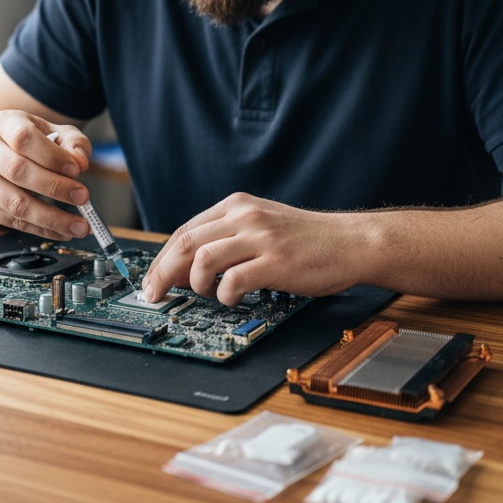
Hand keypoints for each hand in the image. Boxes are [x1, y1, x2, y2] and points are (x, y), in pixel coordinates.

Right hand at [0, 111, 92, 239]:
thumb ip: (73, 143)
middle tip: (83, 198)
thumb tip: (80, 162)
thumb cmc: (31, 144)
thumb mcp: (55, 133)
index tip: (77, 170)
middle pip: (18, 171)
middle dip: (55, 187)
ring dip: (52, 218)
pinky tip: (63, 231)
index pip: (24, 138)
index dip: (51, 156)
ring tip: (80, 226)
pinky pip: (13, 222)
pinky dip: (43, 229)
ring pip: (15, 203)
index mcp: (4, 123)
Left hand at [142, 193, 358, 305]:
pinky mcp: (276, 262)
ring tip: (209, 294)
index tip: (152, 280)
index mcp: (237, 205)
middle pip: (186, 243)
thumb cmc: (306, 240)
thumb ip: (227, 238)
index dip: (162, 258)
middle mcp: (245, 216)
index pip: (185, 230)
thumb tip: (185, 268)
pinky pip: (233, 281)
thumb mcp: (262, 225)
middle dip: (163, 272)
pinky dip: (225, 295)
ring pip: (203, 259)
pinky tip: (233, 298)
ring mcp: (260, 237)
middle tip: (155, 294)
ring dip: (197, 284)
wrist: (350, 242)